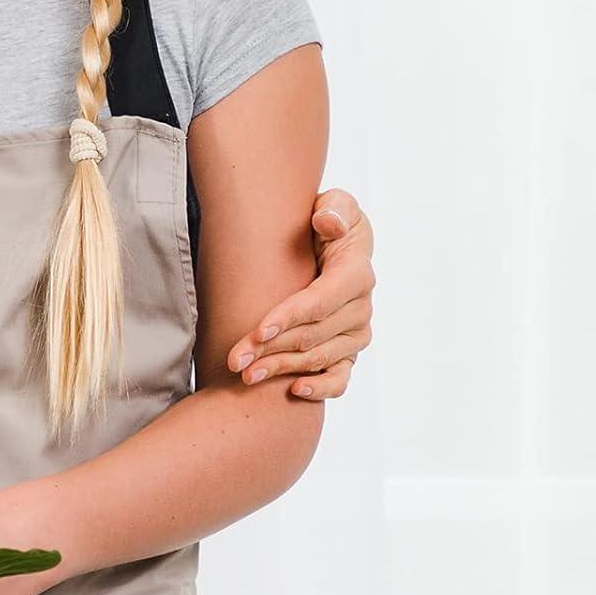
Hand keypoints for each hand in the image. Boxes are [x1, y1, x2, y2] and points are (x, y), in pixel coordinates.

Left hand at [227, 187, 374, 399]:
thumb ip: (335, 208)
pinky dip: (320, 388)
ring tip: (246, 375)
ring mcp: (355, 334)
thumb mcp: (335, 204)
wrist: (331, 247)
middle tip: (235, 359)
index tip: (258, 330)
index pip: (320, 301)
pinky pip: (340, 378)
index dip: (289, 317)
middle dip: (272, 349)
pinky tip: (294, 391)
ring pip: (318, 359)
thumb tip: (328, 224)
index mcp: (356, 274)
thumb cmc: (328, 223)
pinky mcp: (348, 351)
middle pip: (313, 336)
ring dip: (281, 369)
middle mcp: (360, 308)